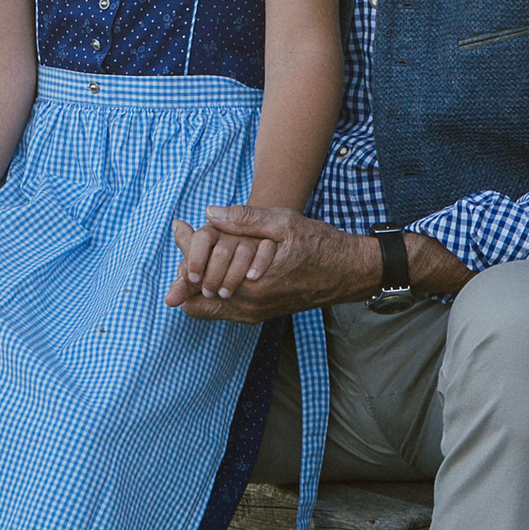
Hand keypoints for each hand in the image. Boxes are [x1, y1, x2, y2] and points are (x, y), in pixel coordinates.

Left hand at [165, 208, 380, 319]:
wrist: (347, 273)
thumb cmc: (319, 244)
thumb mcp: (284, 223)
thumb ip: (245, 219)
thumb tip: (210, 214)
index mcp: (251, 284)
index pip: (196, 275)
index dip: (185, 249)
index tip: (181, 226)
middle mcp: (248, 305)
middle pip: (193, 294)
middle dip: (186, 265)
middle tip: (188, 236)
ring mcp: (252, 314)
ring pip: (203, 306)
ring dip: (197, 280)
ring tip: (200, 250)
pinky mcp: (257, 315)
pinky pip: (220, 308)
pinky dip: (211, 289)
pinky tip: (218, 264)